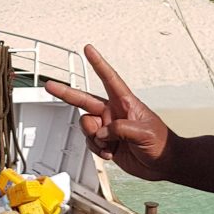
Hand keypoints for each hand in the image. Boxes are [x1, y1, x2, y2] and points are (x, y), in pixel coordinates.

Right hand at [45, 45, 175, 181]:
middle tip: (50, 86)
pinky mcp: (106, 143)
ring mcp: (108, 128)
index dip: (98, 63)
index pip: (109, 79)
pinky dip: (98, 150)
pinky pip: (91, 143)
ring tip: (110, 144)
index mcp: (125, 103)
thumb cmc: (161, 143)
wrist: (163, 164)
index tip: (88, 50)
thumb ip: (120, 129)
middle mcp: (113, 113)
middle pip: (84, 100)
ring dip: (94, 137)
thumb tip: (102, 132)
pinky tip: (111, 152)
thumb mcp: (143, 132)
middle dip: (66, 93)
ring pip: (86, 127)